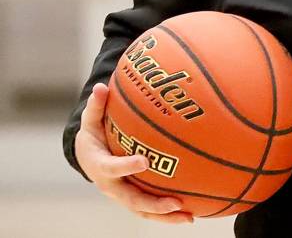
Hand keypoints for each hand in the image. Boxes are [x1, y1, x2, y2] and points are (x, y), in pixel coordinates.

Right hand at [74, 82, 194, 223]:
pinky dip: (169, 214)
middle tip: (174, 203)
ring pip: (143, 210)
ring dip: (165, 216)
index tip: (144, 161)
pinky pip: (151, 209)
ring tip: (189, 217)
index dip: (126, 166)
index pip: (111, 168)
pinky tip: (193, 213)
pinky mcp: (133, 198)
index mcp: (100, 166)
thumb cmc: (93, 134)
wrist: (87, 156)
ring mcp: (122, 195)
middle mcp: (111, 186)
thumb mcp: (91, 120)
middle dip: (153, 203)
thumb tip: (101, 86)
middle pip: (131, 199)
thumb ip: (97, 106)